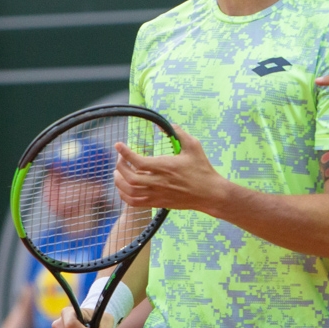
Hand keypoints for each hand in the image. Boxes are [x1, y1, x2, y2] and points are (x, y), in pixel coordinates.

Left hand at [114, 128, 229, 213]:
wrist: (210, 194)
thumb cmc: (202, 170)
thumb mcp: (194, 147)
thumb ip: (180, 134)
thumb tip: (169, 125)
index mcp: (165, 167)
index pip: (138, 161)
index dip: (125, 152)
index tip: (118, 144)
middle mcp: (158, 182)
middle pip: (129, 177)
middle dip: (119, 166)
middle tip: (120, 157)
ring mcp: (157, 194)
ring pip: (129, 191)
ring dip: (119, 181)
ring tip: (118, 172)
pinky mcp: (157, 203)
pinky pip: (134, 202)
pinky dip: (124, 195)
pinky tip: (124, 187)